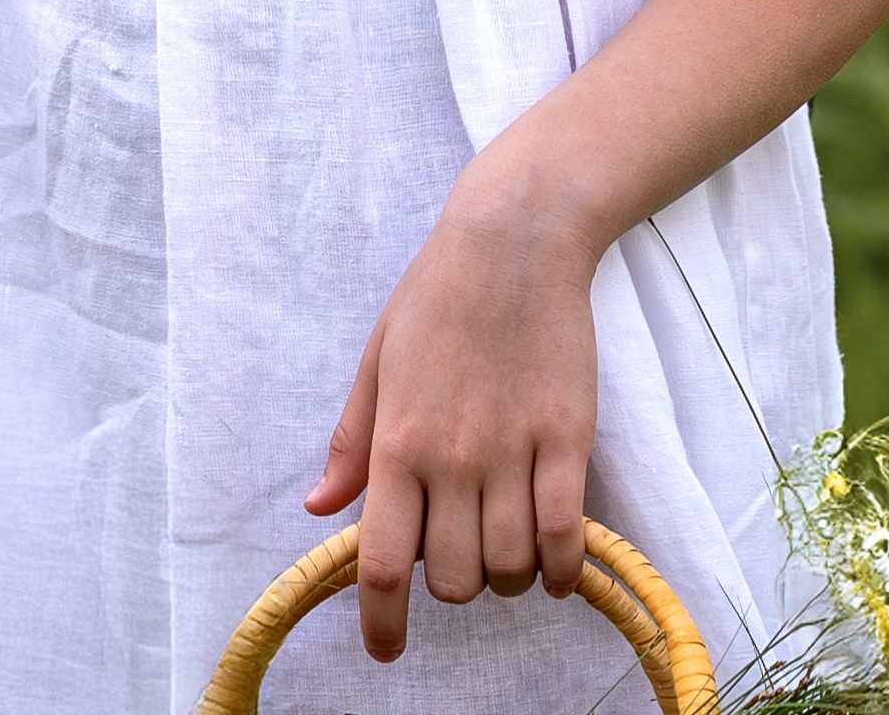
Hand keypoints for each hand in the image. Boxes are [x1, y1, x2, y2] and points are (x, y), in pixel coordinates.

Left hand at [304, 174, 598, 663]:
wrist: (513, 239)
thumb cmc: (437, 295)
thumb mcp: (377, 360)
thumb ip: (352, 442)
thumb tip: (320, 509)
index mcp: (397, 440)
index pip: (382, 561)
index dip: (380, 622)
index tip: (386, 649)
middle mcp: (452, 456)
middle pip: (454, 578)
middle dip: (454, 583)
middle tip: (459, 546)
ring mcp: (513, 450)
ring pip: (510, 568)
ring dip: (507, 575)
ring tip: (506, 544)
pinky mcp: (568, 439)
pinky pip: (567, 537)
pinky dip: (562, 569)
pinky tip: (553, 564)